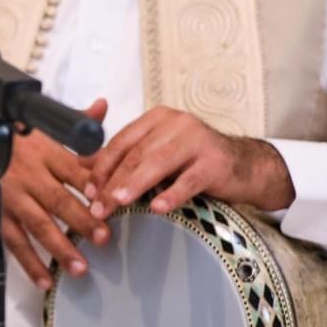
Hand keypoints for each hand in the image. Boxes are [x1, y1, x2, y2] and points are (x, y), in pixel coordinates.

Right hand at [0, 97, 111, 289]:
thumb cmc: (11, 138)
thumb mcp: (41, 125)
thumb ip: (75, 122)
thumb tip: (103, 107)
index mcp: (44, 152)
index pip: (75, 170)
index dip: (95, 187)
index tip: (115, 202)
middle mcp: (28, 176)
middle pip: (58, 200)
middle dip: (81, 221)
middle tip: (103, 239)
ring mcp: (11, 198)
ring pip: (37, 225)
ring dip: (58, 247)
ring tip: (79, 268)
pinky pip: (13, 242)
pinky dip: (28, 263)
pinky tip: (44, 280)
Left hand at [85, 106, 294, 220]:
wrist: (244, 166)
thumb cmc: (192, 161)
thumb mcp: (157, 153)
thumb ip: (125, 156)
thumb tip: (81, 164)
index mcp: (157, 118)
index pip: (121, 142)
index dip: (101, 167)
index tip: (87, 190)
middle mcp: (177, 123)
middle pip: (136, 154)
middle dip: (113, 182)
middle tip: (98, 207)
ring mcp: (198, 141)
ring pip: (158, 163)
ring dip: (134, 184)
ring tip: (117, 203)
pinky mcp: (216, 162)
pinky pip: (189, 180)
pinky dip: (171, 194)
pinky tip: (156, 208)